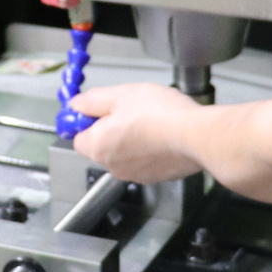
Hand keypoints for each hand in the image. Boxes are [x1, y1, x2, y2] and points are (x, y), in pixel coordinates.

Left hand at [72, 83, 202, 182]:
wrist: (195, 135)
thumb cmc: (159, 115)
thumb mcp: (119, 95)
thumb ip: (91, 101)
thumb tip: (76, 105)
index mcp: (98, 146)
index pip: (78, 136)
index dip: (87, 120)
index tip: (98, 109)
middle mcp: (113, 166)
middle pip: (102, 145)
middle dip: (112, 129)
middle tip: (130, 110)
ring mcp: (135, 174)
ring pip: (125, 153)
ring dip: (133, 139)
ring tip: (151, 120)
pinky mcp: (156, 176)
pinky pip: (145, 160)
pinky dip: (151, 149)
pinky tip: (164, 134)